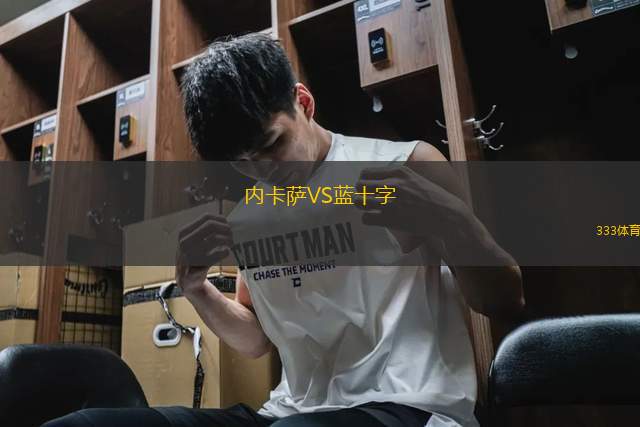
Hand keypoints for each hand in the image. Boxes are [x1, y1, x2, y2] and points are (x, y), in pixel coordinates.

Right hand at [175, 213, 232, 294]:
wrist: (187, 280)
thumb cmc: (194, 257)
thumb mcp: (193, 240)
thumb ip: (205, 230)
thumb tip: (225, 220)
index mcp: (184, 233)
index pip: (206, 217)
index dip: (221, 219)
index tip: (228, 224)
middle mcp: (184, 242)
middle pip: (211, 226)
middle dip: (225, 228)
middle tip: (232, 234)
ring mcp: (189, 255)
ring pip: (215, 239)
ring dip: (227, 240)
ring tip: (231, 243)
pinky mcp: (197, 267)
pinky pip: (216, 255)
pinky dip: (225, 252)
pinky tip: (226, 252)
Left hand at [356, 166, 471, 245]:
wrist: (446, 215)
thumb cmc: (431, 197)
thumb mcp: (414, 178)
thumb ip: (396, 177)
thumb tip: (376, 179)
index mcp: (399, 173)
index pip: (366, 172)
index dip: (363, 180)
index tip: (366, 187)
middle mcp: (393, 185)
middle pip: (360, 186)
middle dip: (360, 193)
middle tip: (365, 199)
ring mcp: (391, 202)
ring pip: (359, 201)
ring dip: (362, 206)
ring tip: (368, 208)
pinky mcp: (391, 219)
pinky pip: (366, 218)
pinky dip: (368, 219)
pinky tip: (376, 219)